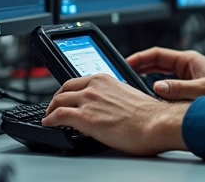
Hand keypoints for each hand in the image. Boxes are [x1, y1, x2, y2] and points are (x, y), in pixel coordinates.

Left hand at [41, 74, 188, 155]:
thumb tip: (110, 106)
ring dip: (51, 109)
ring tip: (49, 116)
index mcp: (106, 80)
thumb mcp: (129, 96)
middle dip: (57, 98)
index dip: (68, 90)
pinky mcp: (84, 118)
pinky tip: (48, 123)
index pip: (78, 81)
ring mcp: (88, 101)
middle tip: (54, 106)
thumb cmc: (149, 115)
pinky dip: (49, 119)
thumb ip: (114, 97)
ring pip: (58, 101)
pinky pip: (58, 116)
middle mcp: (95, 87)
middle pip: (65, 89)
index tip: (67, 96)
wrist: (156, 123)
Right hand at [126, 47, 204, 100]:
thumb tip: (157, 87)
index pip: (157, 55)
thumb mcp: (204, 90)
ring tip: (130, 86)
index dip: (139, 58)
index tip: (125, 63)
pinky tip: (148, 99)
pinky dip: (156, 91)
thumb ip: (181, 89)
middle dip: (138, 68)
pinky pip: (167, 87)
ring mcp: (186, 77)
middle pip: (155, 64)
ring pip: (160, 76)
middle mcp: (186, 67)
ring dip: (145, 80)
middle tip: (121, 76)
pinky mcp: (188, 88)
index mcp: (188, 60)